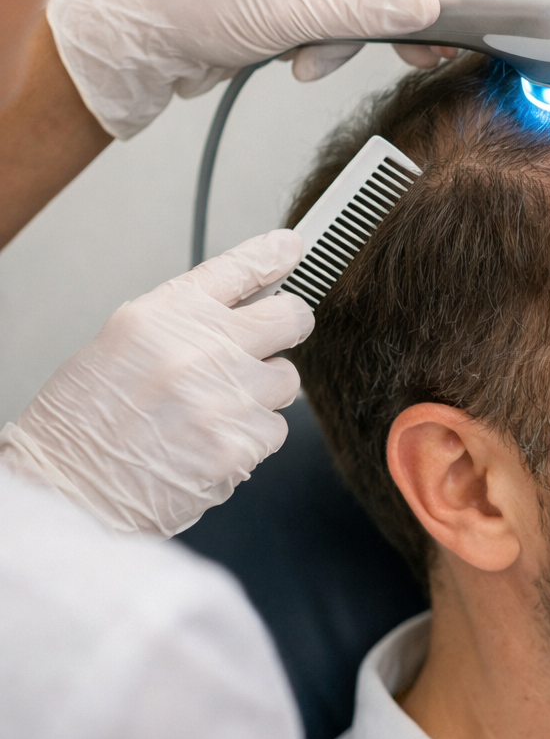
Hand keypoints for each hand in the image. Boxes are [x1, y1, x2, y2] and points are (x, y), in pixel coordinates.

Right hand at [0, 231, 313, 535]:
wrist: (68, 489)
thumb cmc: (84, 420)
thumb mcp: (123, 343)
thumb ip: (184, 322)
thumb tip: (240, 309)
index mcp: (166, 314)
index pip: (240, 267)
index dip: (274, 254)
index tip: (292, 248)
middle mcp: (202, 347)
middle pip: (291, 316)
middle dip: (290, 325)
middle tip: (275, 340)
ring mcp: (226, 396)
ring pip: (288, 379)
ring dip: (263, 393)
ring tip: (216, 410)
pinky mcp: (241, 443)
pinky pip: (275, 429)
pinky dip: (252, 439)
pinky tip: (212, 444)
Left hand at [47, 0, 500, 138]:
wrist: (147, 43)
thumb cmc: (194, 7)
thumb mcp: (290, 13)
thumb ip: (363, 11)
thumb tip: (422, 6)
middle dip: (404, 2)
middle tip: (437, 33)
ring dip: (355, 35)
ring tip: (327, 57)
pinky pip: (335, 18)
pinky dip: (328, 45)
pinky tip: (303, 61)